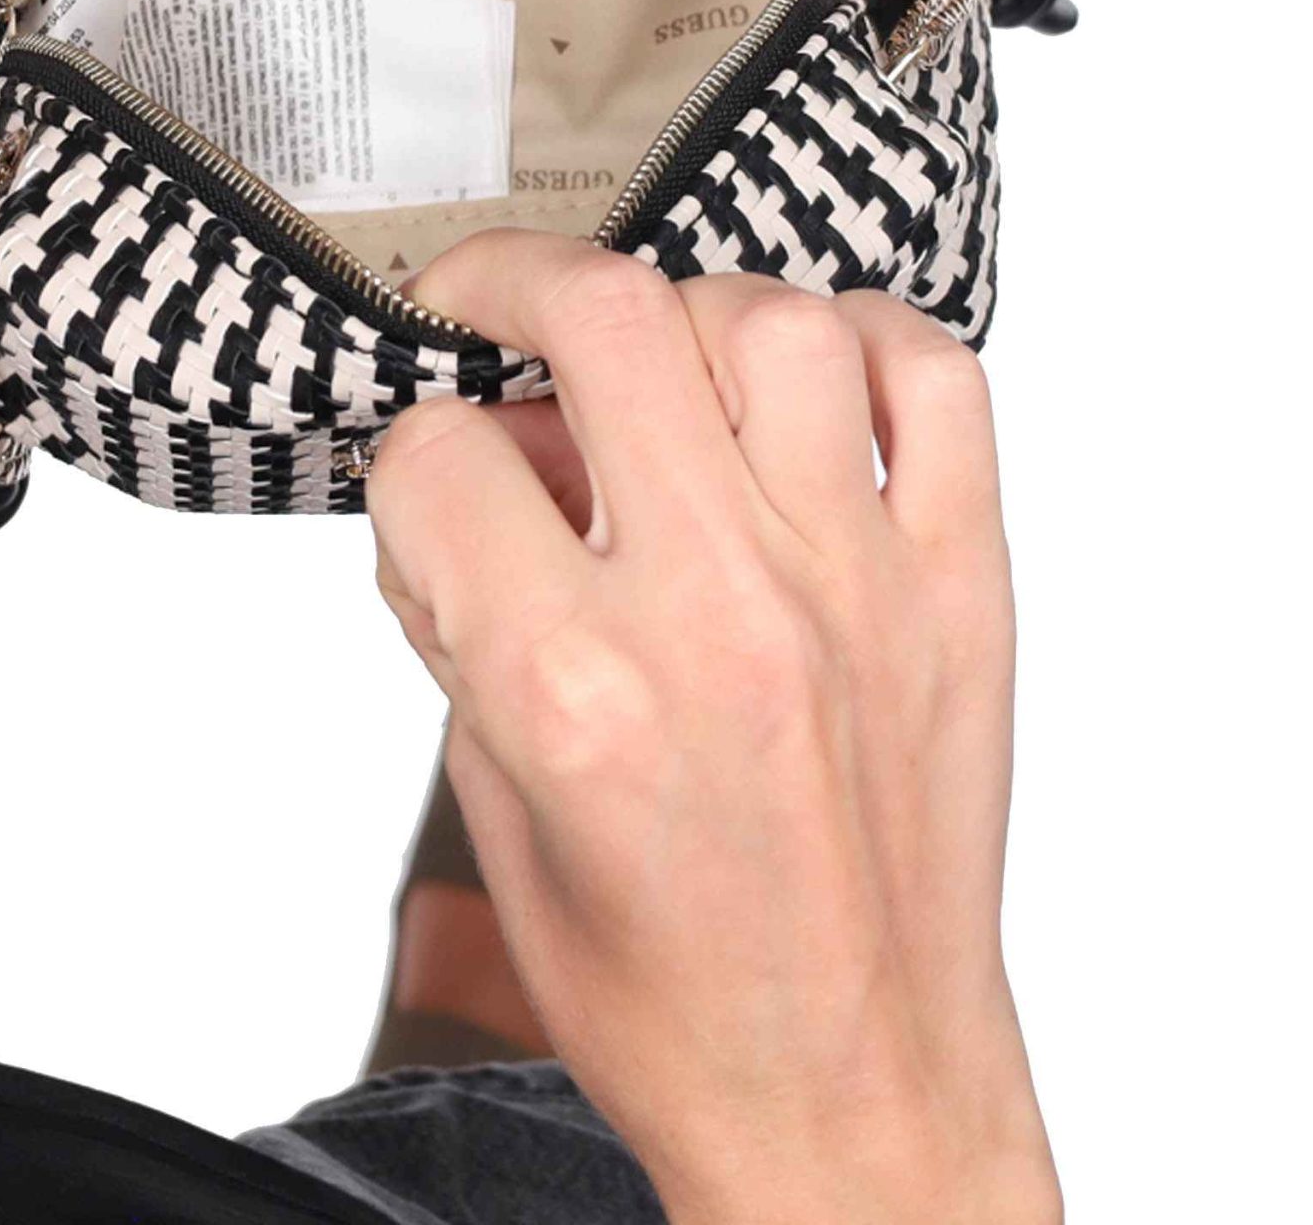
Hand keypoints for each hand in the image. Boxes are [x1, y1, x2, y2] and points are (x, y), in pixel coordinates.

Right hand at [369, 237, 1060, 1224]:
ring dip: (684, 311)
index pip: (441, 457)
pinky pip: (936, 378)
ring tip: (655, 362)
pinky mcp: (963, 587)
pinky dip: (862, 339)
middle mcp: (721, 616)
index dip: (410, 448)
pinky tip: (804, 381)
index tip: (430, 468)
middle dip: (512, 280)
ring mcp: (859, 587)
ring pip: (771, 319)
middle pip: (604, 321)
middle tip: (489, 300)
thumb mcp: (497, 810)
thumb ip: (461, 619)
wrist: (853, 1095)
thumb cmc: (673, 987)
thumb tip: (454, 466)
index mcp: (577, 692)